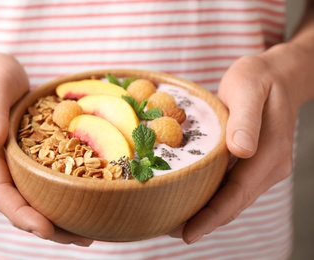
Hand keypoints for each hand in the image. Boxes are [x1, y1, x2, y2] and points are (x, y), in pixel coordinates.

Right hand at [0, 47, 92, 246]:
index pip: (1, 193)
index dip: (21, 214)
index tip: (45, 229)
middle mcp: (2, 165)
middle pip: (22, 204)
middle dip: (48, 226)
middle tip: (82, 238)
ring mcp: (18, 162)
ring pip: (36, 197)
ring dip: (60, 216)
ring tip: (90, 231)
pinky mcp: (33, 155)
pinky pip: (47, 179)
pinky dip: (64, 193)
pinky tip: (87, 198)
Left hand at [173, 44, 298, 243]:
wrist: (275, 76)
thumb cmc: (258, 79)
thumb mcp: (249, 89)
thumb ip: (246, 119)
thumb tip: (242, 150)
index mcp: (270, 153)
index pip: (238, 194)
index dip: (213, 216)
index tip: (188, 233)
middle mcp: (268, 166)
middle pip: (233, 203)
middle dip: (204, 221)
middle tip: (170, 231)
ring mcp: (260, 166)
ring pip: (231, 198)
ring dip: (206, 213)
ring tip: (174, 222)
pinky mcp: (250, 162)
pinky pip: (229, 186)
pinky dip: (210, 197)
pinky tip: (190, 198)